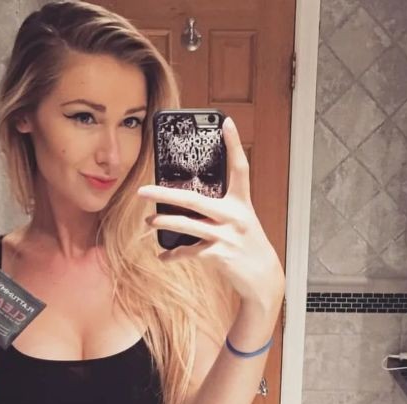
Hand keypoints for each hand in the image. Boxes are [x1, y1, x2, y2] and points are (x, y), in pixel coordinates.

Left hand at [138, 116, 284, 308]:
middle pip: (194, 199)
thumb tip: (188, 203)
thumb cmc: (247, 246)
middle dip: (165, 194)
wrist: (263, 277)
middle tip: (143, 189)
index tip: (226, 122)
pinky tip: (163, 256)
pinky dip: (174, 255)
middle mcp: (235, 216)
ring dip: (164, 223)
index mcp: (242, 203)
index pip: (239, 168)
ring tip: (148, 222)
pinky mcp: (221, 255)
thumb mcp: (240, 222)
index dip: (234, 144)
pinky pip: (190, 252)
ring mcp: (227, 236)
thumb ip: (221, 210)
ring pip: (188, 225)